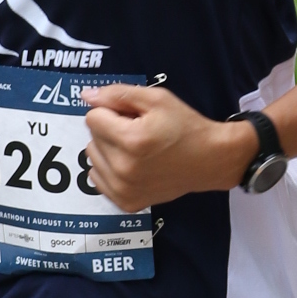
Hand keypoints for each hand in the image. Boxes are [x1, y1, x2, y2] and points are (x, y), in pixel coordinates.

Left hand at [83, 84, 251, 210]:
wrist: (209, 160)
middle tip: (137, 132)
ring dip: (108, 150)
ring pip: (92, 158)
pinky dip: (109, 169)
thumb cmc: (185, 127)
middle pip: (92, 138)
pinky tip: (131, 165)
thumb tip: (87, 96)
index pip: (93, 118)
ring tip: (136, 149)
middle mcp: (124, 168)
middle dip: (109, 130)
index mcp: (131, 140)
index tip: (131, 116)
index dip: (111, 112)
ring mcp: (124, 189)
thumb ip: (118, 95)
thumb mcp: (157, 99)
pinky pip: (98, 179)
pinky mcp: (126, 202)